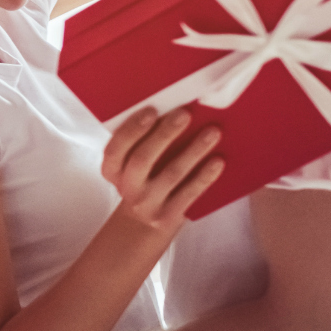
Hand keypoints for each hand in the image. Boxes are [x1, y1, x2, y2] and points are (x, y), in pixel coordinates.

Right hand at [101, 107, 223, 233]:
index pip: (116, 149)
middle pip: (142, 159)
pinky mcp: (168, 217)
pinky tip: (218, 161)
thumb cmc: (145, 179)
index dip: (132, 130)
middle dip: (164, 135)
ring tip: (213, 132)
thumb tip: (171, 108)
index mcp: (113, 170)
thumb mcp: (131, 164)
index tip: (152, 110)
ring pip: (171, 174)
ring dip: (193, 151)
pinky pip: (189, 194)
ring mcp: (148, 205)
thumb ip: (142, 141)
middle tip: (185, 114)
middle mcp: (127, 188)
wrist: (146, 222)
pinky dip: (204, 176)